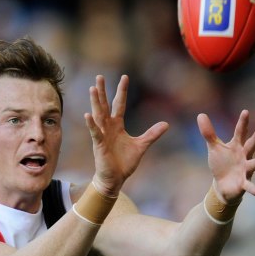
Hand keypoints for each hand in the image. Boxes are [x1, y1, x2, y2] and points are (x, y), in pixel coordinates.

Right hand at [85, 75, 168, 195]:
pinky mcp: (99, 145)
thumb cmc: (124, 162)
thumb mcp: (141, 146)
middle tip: (100, 76)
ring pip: (98, 115)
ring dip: (95, 102)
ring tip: (93, 88)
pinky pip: (95, 132)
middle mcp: (108, 127)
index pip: (118, 104)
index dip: (121, 91)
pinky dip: (91, 124)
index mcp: (117, 125)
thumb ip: (152, 134)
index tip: (124, 77)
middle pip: (104, 105)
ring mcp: (102, 135)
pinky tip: (88, 115)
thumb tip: (166, 124)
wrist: (115, 178)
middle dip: (103, 91)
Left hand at [198, 110, 254, 202]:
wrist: (223, 184)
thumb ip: (209, 133)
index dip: (243, 122)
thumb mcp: (214, 147)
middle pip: (250, 146)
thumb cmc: (221, 163)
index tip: (246, 111)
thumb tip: (200, 114)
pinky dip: (253, 188)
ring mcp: (245, 169)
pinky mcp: (243, 182)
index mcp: (236, 146)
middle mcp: (244, 156)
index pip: (240, 132)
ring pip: (254, 164)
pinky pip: (249, 185)